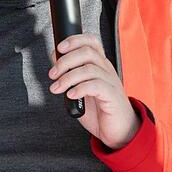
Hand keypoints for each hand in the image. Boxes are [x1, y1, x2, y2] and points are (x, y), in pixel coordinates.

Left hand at [47, 34, 139, 149]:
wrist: (118, 131)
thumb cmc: (99, 109)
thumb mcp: (81, 88)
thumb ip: (70, 75)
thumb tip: (55, 60)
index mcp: (100, 65)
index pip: (91, 42)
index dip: (74, 40)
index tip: (58, 48)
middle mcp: (106, 70)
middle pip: (87, 52)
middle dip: (65, 61)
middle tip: (52, 74)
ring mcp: (111, 82)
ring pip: (89, 69)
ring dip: (68, 77)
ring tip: (57, 88)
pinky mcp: (112, 96)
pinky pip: (96, 86)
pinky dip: (79, 88)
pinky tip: (71, 95)